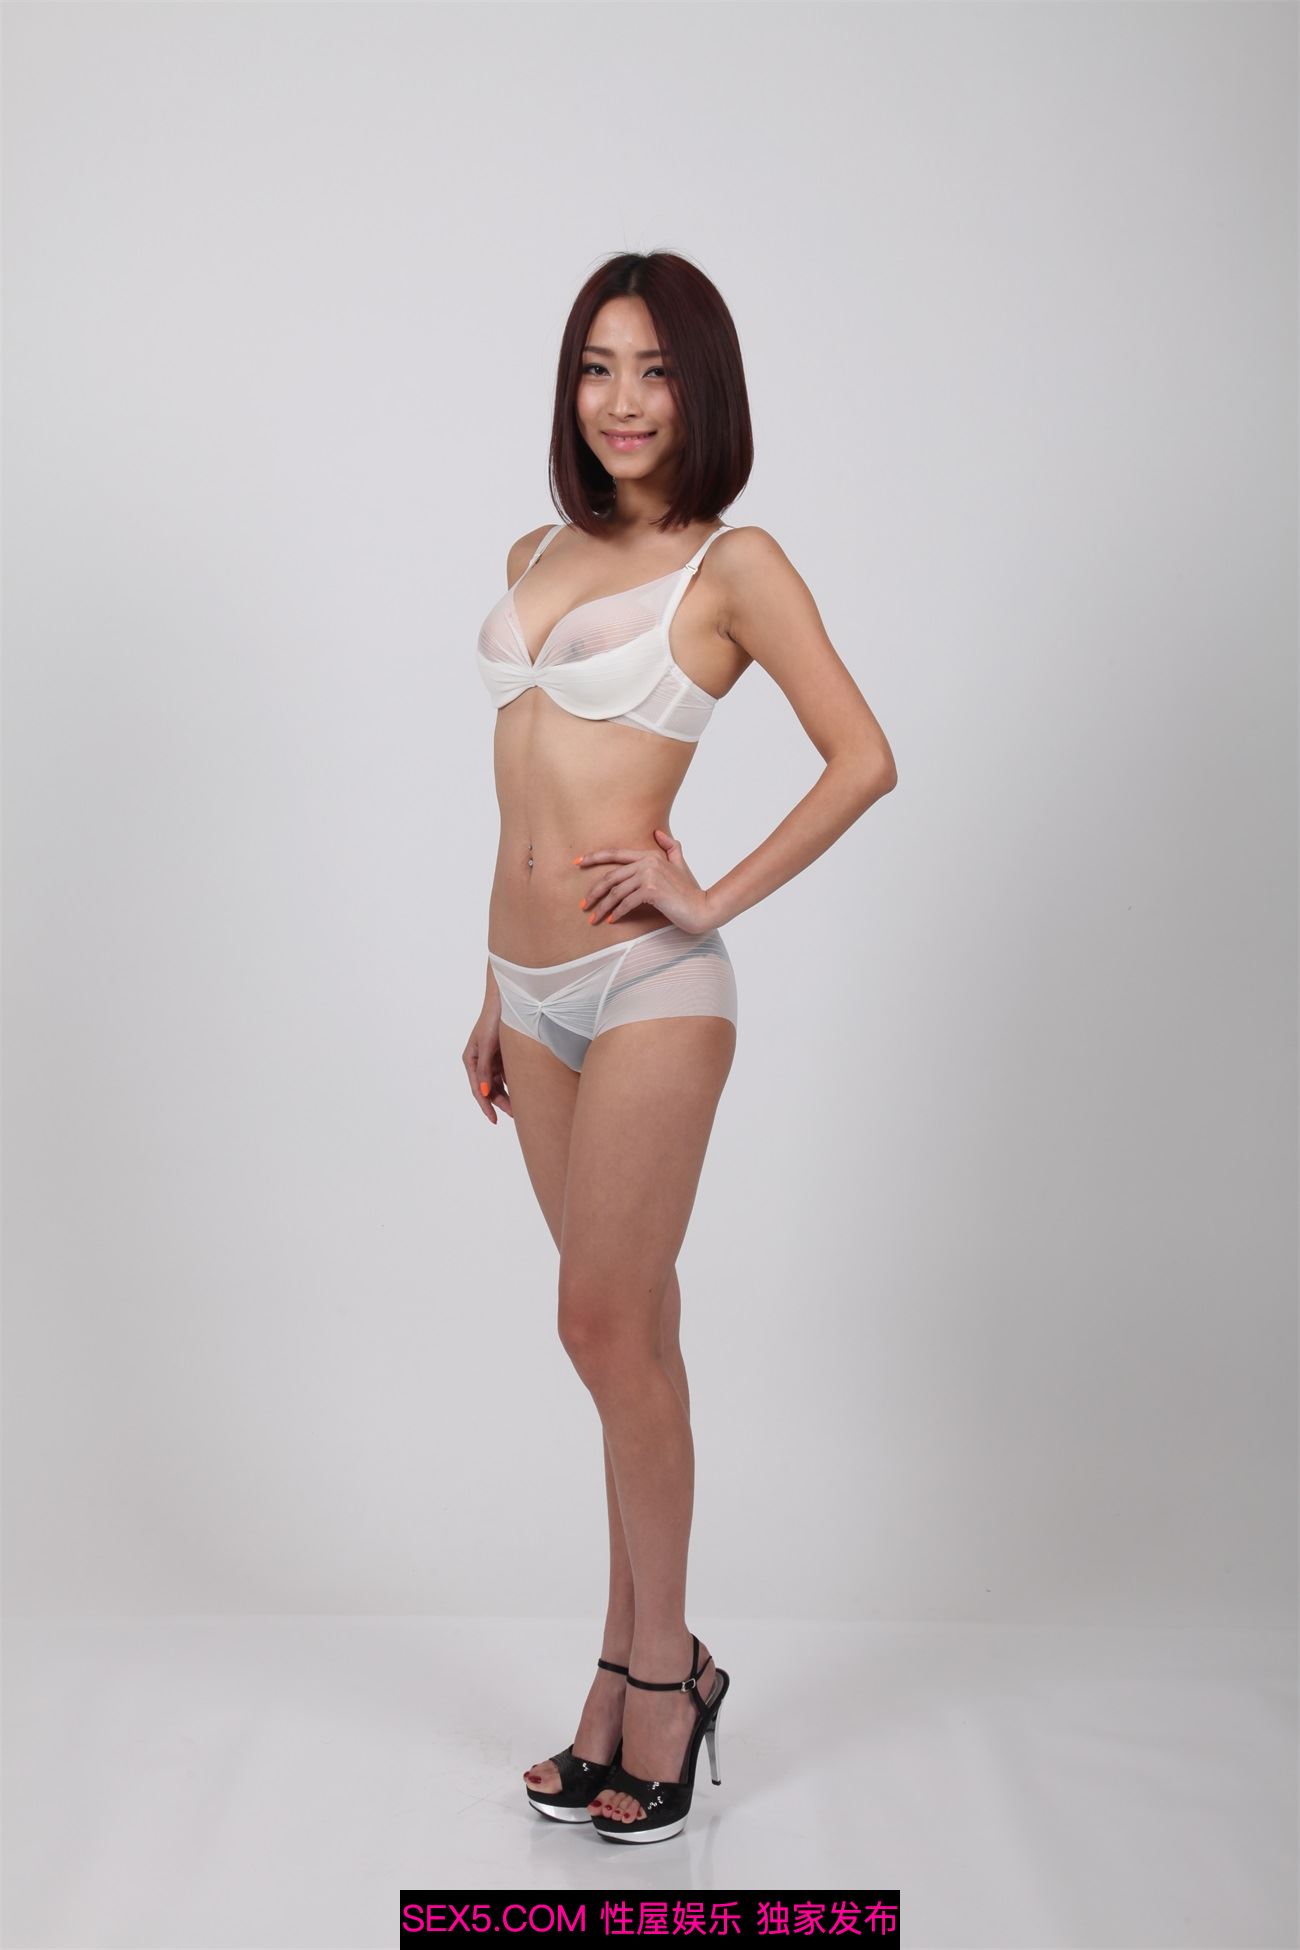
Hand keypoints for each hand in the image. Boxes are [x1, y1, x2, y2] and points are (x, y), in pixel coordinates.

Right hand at [463, 1005, 513, 1122]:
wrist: (508, 999)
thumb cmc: (494, 1020)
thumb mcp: (488, 1046)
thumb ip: (484, 1070)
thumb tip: (483, 1092)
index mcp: (471, 1059)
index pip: (477, 1089)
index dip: (486, 1106)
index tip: (494, 1120)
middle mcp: (480, 1060)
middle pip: (489, 1088)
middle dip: (501, 1103)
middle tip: (516, 1115)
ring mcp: (492, 1057)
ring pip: (499, 1083)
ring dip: (508, 1094)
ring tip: (521, 1107)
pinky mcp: (504, 1053)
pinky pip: (508, 1073)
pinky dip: (514, 1082)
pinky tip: (525, 1091)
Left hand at [575, 827, 712, 934]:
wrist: (703, 908)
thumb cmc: (689, 891)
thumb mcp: (680, 865)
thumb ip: (671, 848)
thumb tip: (658, 832)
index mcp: (650, 855)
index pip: (616, 854)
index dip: (594, 857)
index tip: (577, 863)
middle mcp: (647, 862)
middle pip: (611, 876)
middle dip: (594, 892)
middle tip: (584, 906)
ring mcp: (649, 875)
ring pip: (616, 892)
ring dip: (602, 907)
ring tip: (593, 918)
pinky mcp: (651, 890)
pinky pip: (626, 903)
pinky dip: (616, 913)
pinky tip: (611, 920)